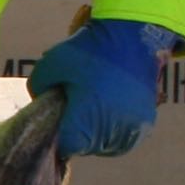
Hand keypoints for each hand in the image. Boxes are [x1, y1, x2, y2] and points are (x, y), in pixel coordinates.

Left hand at [26, 19, 173, 157]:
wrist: (132, 36)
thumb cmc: (89, 51)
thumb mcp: (50, 64)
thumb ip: (37, 89)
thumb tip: (42, 105)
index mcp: (87, 119)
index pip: (68, 147)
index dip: (60, 134)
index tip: (60, 118)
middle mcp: (112, 130)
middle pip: (87, 147)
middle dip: (78, 133)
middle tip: (77, 107)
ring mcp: (133, 129)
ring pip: (107, 147)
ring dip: (97, 135)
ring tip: (94, 109)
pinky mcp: (147, 123)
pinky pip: (125, 140)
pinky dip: (115, 132)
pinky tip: (109, 113)